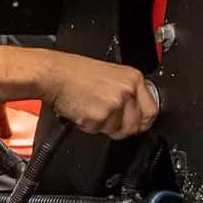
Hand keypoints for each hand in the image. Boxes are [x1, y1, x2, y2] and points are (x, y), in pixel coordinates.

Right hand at [41, 53, 158, 138]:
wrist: (52, 73)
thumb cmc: (72, 71)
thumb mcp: (108, 74)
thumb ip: (125, 91)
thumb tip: (134, 111)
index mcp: (133, 78)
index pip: (151, 111)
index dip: (141, 122)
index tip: (134, 125)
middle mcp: (127, 90)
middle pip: (134, 126)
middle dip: (119, 128)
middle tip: (105, 119)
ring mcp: (114, 104)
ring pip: (115, 130)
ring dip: (101, 126)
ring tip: (89, 107)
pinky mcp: (99, 116)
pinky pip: (98, 131)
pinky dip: (88, 125)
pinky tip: (81, 109)